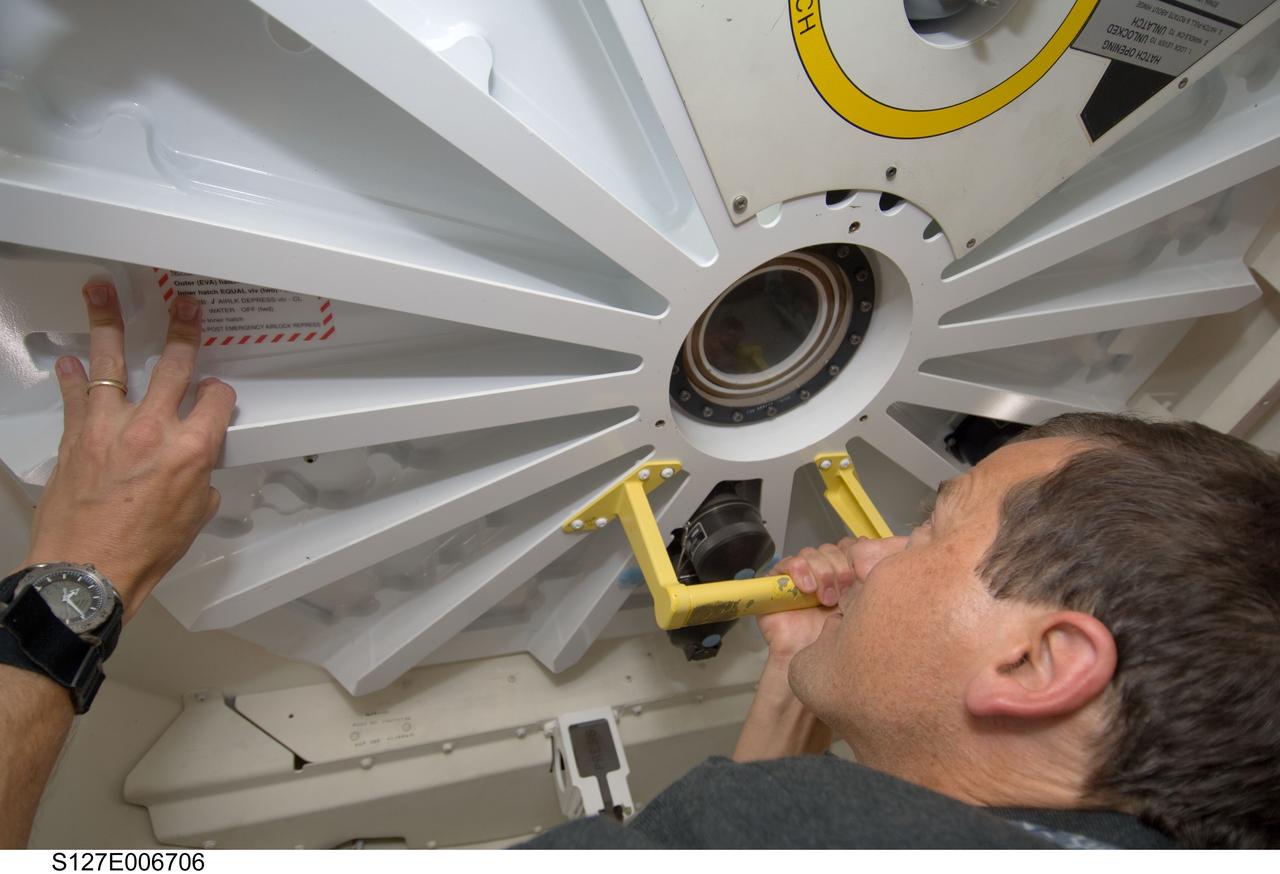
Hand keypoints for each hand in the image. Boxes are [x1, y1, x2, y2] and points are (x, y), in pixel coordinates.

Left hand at [21, 280, 235, 620]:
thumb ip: (198, 481)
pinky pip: (73, 395)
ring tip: (101, 290)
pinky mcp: (75, 436)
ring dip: (108, 322)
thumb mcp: (194, 516)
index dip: (220, 393)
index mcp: (192, 449)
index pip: (216, 399)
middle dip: (183, 330)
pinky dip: (70, 375)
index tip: (216, 392)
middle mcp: (154, 429)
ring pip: (111, 362)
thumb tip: (194, 471)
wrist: (89, 570)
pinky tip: (69, 360)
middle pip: (173, 364)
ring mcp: (110, 427)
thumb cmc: (144, 550)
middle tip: (184, 306)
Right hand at [758, 537, 887, 660]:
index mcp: (845, 575)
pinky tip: (807, 589)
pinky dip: (798, 570)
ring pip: (811, 553)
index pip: (849, 547)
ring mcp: (799, 576)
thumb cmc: (839, 641)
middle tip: (843, 593)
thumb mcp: (861, 607)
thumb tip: (871, 551)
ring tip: (825, 598)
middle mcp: (823, 573)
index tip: (861, 575)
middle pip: (832, 549)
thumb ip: (867, 581)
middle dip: (840, 567)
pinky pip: (787, 562)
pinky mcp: (776, 582)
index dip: (855, 554)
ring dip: (821, 572)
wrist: (814, 664)